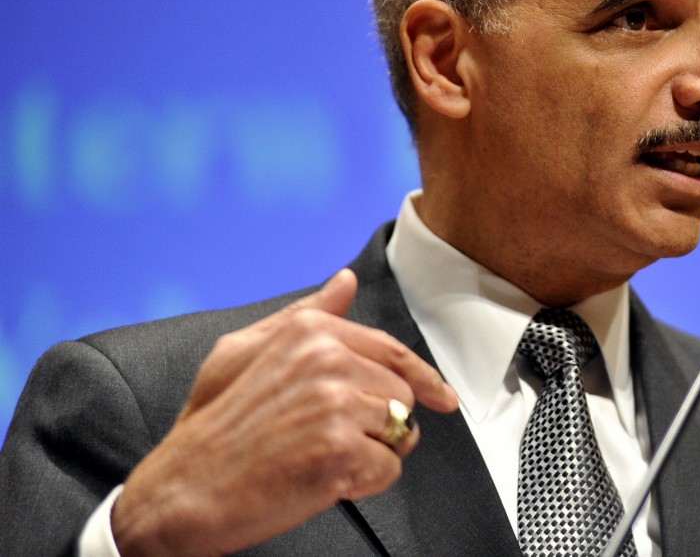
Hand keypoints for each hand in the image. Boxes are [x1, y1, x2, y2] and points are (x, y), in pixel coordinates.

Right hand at [111, 269, 458, 555]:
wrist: (183, 490)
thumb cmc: (213, 426)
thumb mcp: (244, 352)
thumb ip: (304, 316)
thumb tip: (344, 283)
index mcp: (309, 333)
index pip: (393, 351)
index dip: (424, 379)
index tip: (442, 397)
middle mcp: (328, 360)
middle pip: (402, 395)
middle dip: (380, 423)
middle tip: (332, 439)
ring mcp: (337, 405)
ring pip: (400, 432)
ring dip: (372, 452)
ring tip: (324, 457)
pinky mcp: (341, 451)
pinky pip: (388, 469)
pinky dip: (365, 482)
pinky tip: (325, 479)